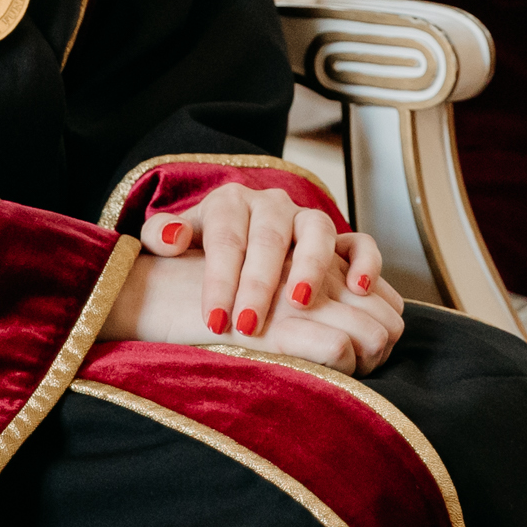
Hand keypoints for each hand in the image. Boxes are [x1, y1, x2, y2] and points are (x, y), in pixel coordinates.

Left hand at [116, 185, 406, 372]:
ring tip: (302, 303)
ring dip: (312, 266)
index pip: (225, 239)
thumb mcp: (173, 239)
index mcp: (229, 203)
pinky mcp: (336, 239)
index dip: (219, 280)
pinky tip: (359, 289)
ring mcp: (306, 219)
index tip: (213, 320)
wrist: (231, 241)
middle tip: (248, 324)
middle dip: (260, 284)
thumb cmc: (198, 252)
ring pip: (317, 230)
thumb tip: (172, 237)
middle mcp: (272, 205)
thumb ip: (162, 235)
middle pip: (269, 238)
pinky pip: (358, 241)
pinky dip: (364, 261)